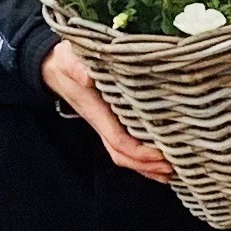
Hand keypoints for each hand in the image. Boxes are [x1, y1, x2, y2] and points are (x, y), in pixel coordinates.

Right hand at [39, 38, 172, 182]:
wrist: (55, 67)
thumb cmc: (66, 62)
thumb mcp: (68, 59)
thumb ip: (76, 67)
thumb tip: (88, 77)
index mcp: (96, 113)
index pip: (119, 141)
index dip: (140, 152)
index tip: (161, 154)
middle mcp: (102, 124)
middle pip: (124, 155)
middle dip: (148, 165)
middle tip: (175, 167)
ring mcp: (107, 126)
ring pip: (126, 155)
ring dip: (148, 167)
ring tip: (174, 171)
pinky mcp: (113, 122)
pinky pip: (127, 146)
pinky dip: (144, 158)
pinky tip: (162, 160)